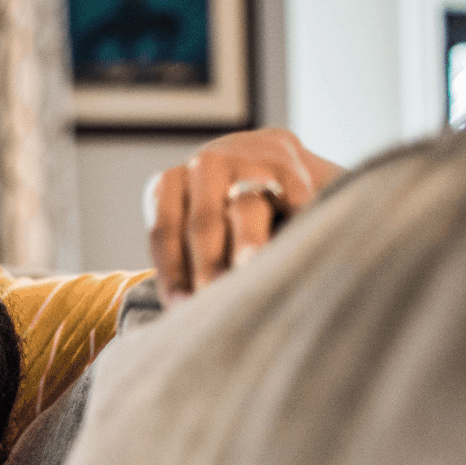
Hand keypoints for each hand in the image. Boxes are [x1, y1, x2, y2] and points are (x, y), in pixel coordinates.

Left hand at [147, 128, 341, 302]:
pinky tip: (301, 246)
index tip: (182, 308)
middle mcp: (204, 168)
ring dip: (248, 243)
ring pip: (245, 207)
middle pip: (203, 225)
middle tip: (214, 300)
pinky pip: (291, 197)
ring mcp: (246, 162)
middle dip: (209, 266)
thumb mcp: (195, 223)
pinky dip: (295, 221)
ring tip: (250, 270)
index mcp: (170, 185)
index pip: (165, 233)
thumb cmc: (223, 208)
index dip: (172, 273)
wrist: (267, 153)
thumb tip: (185, 312)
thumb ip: (187, 258)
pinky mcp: (287, 164)